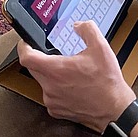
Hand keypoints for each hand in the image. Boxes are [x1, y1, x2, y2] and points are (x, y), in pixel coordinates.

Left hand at [17, 21, 134, 131]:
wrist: (114, 110)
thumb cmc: (107, 82)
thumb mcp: (101, 47)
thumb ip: (87, 30)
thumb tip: (78, 25)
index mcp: (56, 70)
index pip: (27, 57)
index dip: (23, 47)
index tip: (26, 42)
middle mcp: (50, 87)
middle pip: (33, 68)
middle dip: (38, 58)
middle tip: (51, 52)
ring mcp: (52, 101)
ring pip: (42, 82)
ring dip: (50, 73)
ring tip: (68, 70)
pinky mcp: (56, 111)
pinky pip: (50, 95)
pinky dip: (56, 87)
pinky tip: (72, 84)